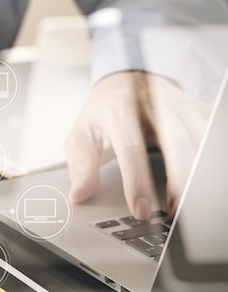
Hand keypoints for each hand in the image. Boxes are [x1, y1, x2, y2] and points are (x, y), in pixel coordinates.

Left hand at [65, 71, 210, 218]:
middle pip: (176, 143)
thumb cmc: (102, 114)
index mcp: (120, 111)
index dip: (137, 182)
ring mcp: (180, 105)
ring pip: (201, 139)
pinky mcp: (198, 109)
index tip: (140, 210)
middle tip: (174, 211)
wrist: (124, 80)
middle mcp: (154, 104)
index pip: (132, 148)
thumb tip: (78, 194)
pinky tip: (206, 180)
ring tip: (191, 202)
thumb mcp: (81, 136)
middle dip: (179, 181)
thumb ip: (80, 166)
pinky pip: (213, 133)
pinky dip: (212, 159)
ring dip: (199, 173)